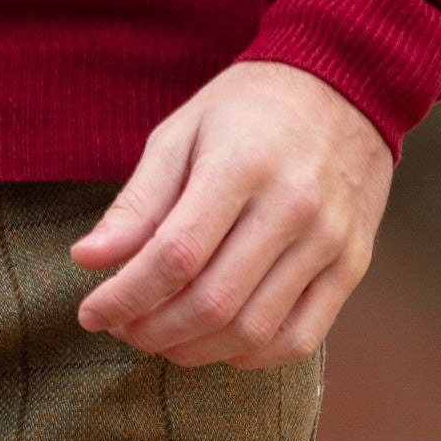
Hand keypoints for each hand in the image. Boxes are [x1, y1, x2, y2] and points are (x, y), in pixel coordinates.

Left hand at [72, 62, 392, 365]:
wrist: (347, 84)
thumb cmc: (248, 111)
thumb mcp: (182, 135)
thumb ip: (137, 202)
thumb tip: (87, 260)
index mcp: (241, 166)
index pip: (173, 257)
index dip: (125, 297)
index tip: (91, 313)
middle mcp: (293, 206)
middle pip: (211, 303)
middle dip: (152, 331)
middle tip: (124, 328)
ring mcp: (329, 240)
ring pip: (251, 331)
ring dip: (193, 350)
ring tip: (162, 336)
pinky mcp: (352, 264)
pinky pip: (299, 339)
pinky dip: (250, 356)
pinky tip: (218, 341)